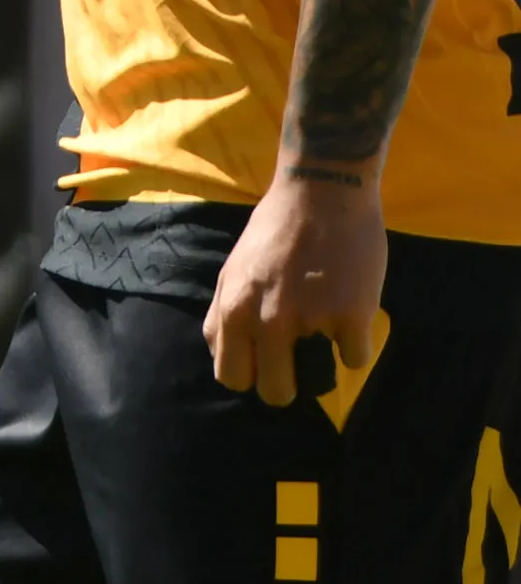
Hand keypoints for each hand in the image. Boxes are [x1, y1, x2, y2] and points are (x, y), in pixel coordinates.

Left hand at [207, 169, 388, 406]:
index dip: (251, 376)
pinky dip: (356, 344)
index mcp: (232, 308)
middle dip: (287, 385)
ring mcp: (309, 319)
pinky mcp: (351, 315)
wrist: (321, 192)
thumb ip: (229, 312)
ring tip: (327, 331)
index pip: (230, 376)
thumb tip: (230, 356)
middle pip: (272, 391)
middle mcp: (265, 319)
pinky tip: (352, 315)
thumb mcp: (234, 271)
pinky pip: (355, 359)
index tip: (267, 364)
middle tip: (301, 365)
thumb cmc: (276, 229)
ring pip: (317, 382)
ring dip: (324, 364)